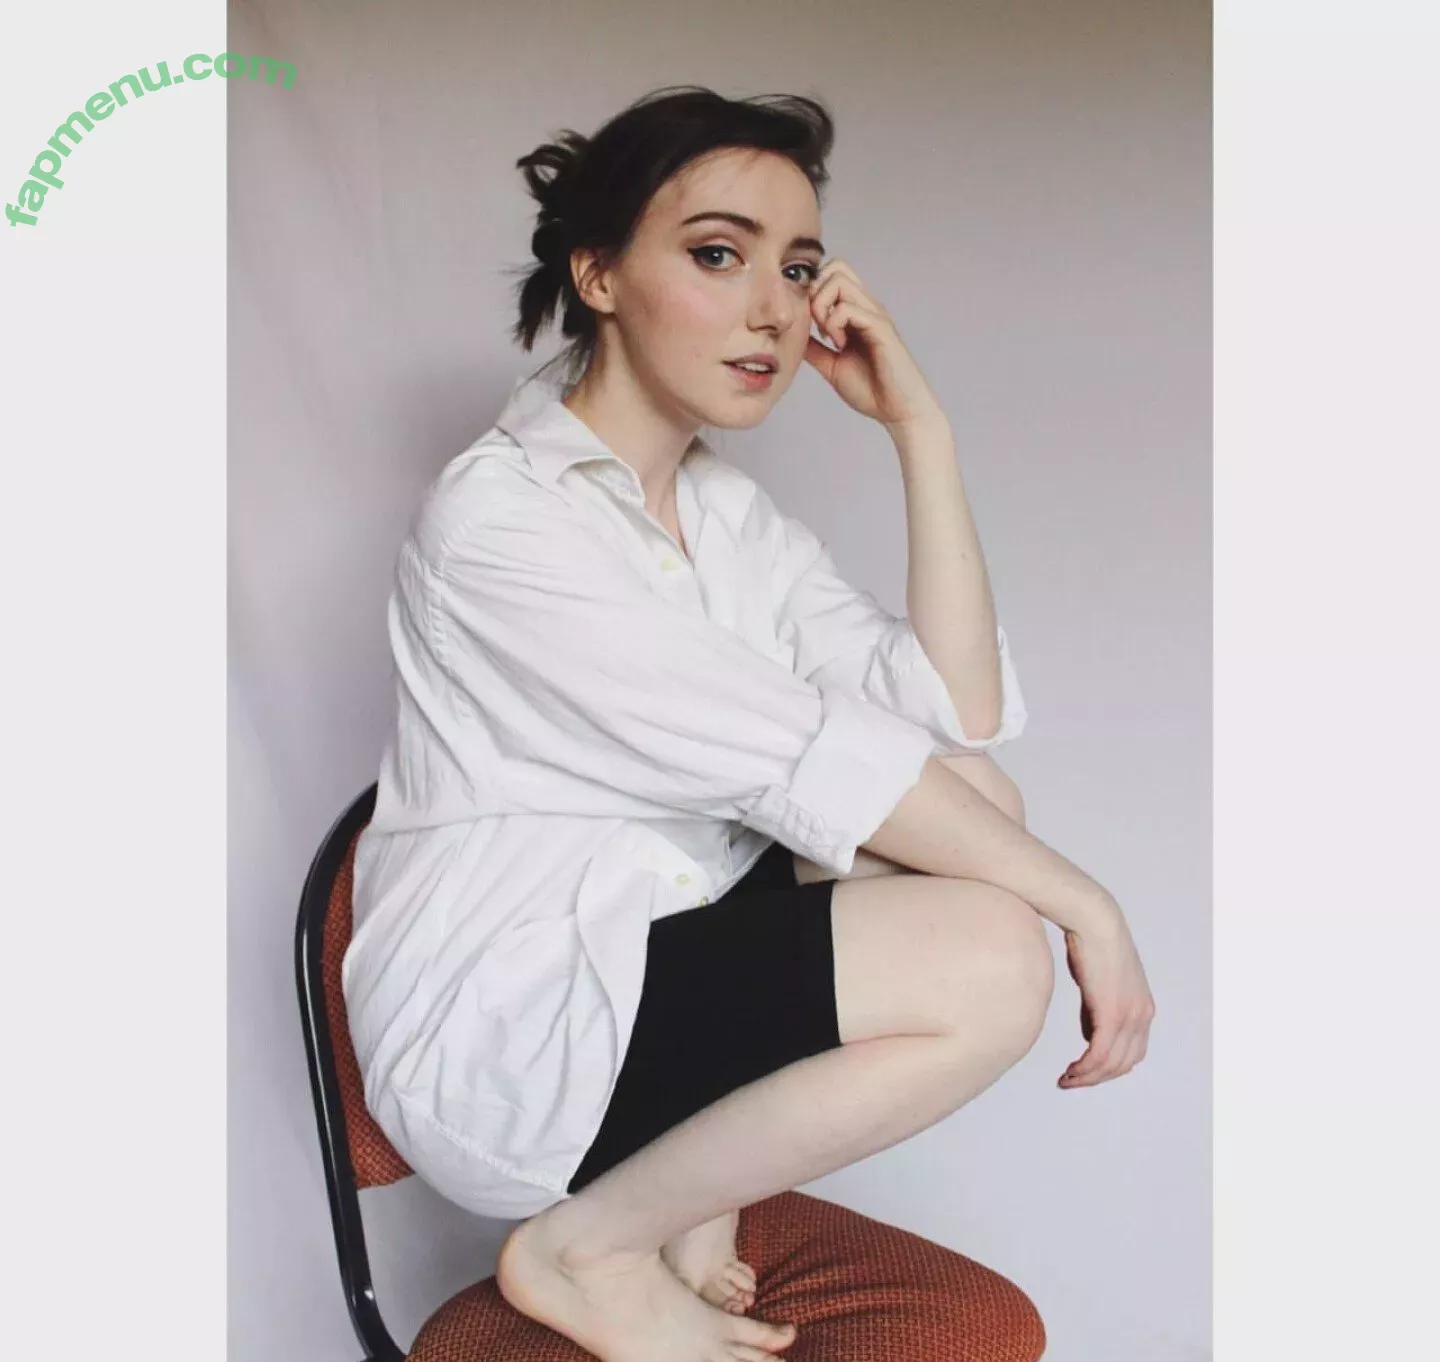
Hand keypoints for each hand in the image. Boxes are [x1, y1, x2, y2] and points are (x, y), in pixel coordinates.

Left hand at [804, 258, 945, 431]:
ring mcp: (874, 314)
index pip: (832, 274)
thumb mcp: (832, 366)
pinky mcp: (880, 328)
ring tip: (829, 336)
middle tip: (817, 326)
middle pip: (835, 266)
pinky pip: (849, 307)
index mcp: (856, 312)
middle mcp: (867, 306)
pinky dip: (835, 323)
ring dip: (823, 307)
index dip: (813, 291)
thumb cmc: (871, 389)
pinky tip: (840, 345)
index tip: (812, 325)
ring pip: (839, 281)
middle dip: (815, 293)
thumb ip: (815, 348)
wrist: (898, 410)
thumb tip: (794, 335)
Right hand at [1057, 908, 1154, 1088]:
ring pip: (1111, 1064)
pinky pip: (1099, 1054)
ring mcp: (1130, 1016)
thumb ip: (1100, 1010)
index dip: (1109, 1069)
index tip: (1086, 1073)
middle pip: (1123, 1065)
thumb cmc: (1093, 944)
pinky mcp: (1112, 1013)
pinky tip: (1071, 1072)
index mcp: (1143, 1009)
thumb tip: (1091, 1034)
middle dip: (1097, 1079)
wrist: (1095, 921)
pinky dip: (1085, 1069)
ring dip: (1088, 1078)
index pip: (1132, 1054)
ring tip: (1067, 1080)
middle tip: (1072, 1082)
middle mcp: (1142, 1016)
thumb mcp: (1102, 983)